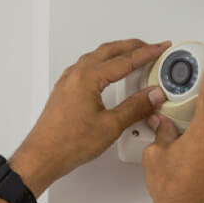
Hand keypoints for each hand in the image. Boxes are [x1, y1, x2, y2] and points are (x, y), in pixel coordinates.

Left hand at [10, 39, 170, 195]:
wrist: (43, 156)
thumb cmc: (67, 143)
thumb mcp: (110, 126)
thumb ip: (135, 108)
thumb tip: (152, 95)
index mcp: (88, 78)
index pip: (124, 60)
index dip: (146, 53)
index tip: (160, 48)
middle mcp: (76, 75)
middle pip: (109, 51)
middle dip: (132, 46)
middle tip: (150, 47)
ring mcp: (68, 82)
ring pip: (96, 57)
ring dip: (116, 53)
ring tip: (133, 56)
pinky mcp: (65, 91)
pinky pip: (86, 68)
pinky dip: (102, 63)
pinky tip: (107, 72)